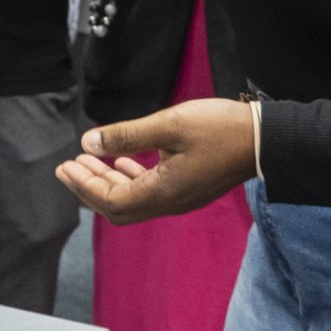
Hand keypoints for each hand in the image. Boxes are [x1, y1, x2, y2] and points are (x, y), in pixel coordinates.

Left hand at [55, 99, 257, 224]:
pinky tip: (122, 161)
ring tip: (87, 161)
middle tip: (66, 167)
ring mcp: (180, 198)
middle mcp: (169, 203)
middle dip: (89, 187)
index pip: (111, 201)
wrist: (265, 140)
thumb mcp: (168, 124)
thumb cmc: (219, 128)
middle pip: (118, 207)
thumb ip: (127, 135)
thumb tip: (88, 142)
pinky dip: (129, 178)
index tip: (65, 166)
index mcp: (162, 192)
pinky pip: (149, 192)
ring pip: (133, 200)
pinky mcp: (189, 188)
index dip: (84, 186)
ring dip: (107, 181)